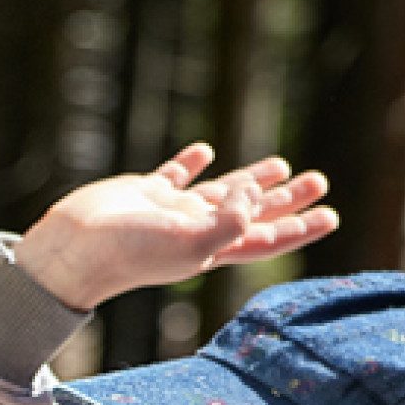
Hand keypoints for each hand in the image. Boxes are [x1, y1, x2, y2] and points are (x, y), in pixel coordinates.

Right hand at [13, 142, 338, 311]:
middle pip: (252, 214)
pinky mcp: (144, 194)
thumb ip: (230, 221)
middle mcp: (196, 231)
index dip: (299, 227)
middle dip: (286, 200)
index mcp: (211, 249)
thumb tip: (252, 196)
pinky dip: (191, 163)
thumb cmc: (130, 252)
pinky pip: (175, 175)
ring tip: (281, 164)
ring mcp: (170, 212)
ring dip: (251, 180)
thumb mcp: (190, 242)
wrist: (75, 248)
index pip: (266, 238)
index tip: (329, 215)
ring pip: (220, 192)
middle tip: (318, 181)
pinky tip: (205, 152)